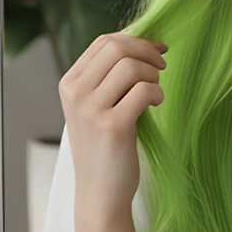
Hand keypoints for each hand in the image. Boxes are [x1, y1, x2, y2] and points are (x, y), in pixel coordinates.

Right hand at [58, 33, 167, 227]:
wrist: (99, 192)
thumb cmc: (104, 147)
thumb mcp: (94, 106)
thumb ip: (108, 76)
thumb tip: (143, 43)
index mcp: (69, 83)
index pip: (104, 42)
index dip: (136, 40)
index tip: (156, 50)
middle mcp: (76, 93)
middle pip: (117, 48)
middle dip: (147, 52)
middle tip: (162, 67)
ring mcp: (91, 110)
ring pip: (131, 67)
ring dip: (153, 75)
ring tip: (155, 91)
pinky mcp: (112, 126)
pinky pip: (144, 91)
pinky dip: (157, 93)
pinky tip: (156, 104)